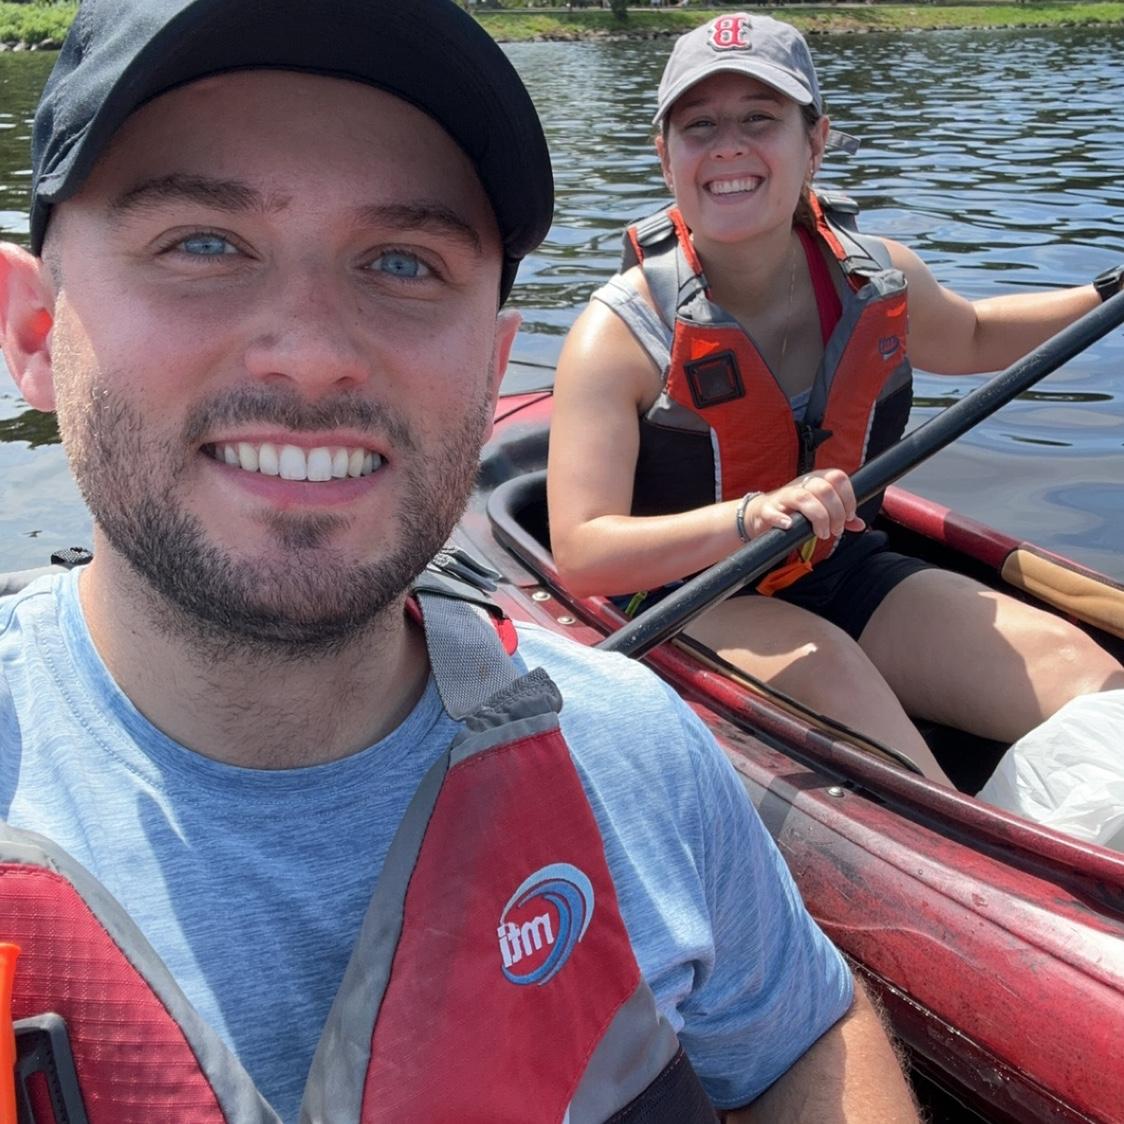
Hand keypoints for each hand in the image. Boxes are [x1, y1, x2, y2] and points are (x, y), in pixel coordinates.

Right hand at [746, 469, 864, 541]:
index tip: (849, 516)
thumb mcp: (820, 510)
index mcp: (816, 480)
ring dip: (818, 517)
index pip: (838, 478)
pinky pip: (774, 512)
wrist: (761, 514)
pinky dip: (782, 519)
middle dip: (836, 513)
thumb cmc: (794, 511)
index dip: (848, 498)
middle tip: (835, 530)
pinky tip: (790, 526)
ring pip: (805, 497)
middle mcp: (801, 484)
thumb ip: (840, 516)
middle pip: (825, 489)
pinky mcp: (767, 510)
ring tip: (822, 533)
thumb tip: (860, 524)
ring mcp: (783, 496)